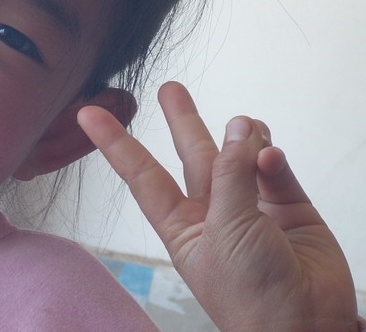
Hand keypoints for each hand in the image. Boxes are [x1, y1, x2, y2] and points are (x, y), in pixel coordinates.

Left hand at [78, 81, 357, 331]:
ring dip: (240, 135)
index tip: (88, 114)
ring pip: (238, 155)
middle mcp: (213, 211)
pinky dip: (272, 157)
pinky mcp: (288, 206)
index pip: (140, 173)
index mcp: (181, 224)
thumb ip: (231, 175)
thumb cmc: (250, 295)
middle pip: (192, 155)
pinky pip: (275, 168)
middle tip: (170, 88)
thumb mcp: (226, 230)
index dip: (115, 142)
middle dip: (183, 120)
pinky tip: (269, 153)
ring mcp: (252, 207)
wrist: (308, 328)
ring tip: (245, 126)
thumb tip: (240, 128)